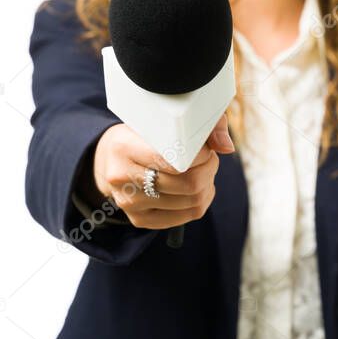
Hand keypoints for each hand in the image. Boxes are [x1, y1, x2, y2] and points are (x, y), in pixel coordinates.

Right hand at [91, 114, 234, 228]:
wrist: (111, 158)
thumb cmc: (146, 133)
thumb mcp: (166, 119)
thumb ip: (202, 124)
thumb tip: (226, 146)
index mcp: (124, 147)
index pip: (175, 160)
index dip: (201, 155)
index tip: (206, 147)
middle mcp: (121, 177)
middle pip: (188, 183)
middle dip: (209, 170)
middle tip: (209, 158)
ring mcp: (129, 202)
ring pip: (191, 201)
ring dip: (207, 185)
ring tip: (203, 170)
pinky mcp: (139, 219)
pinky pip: (186, 217)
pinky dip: (201, 201)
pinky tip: (198, 187)